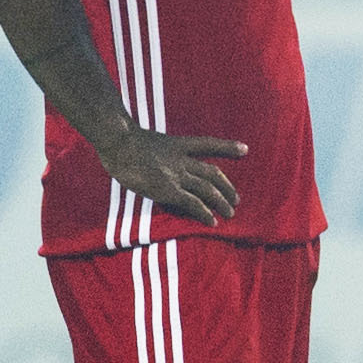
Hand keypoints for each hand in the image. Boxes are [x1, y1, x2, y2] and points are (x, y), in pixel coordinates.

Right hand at [98, 129, 248, 225]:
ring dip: (221, 202)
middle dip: (227, 187)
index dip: (227, 147)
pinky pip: (192, 203)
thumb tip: (151, 161)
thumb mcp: (144, 140)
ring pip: (207, 189)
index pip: (208, 145)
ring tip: (230, 213)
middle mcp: (181, 159)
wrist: (117, 142)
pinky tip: (211, 222)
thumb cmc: (121, 140)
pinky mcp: (168, 189)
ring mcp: (176, 174)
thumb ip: (155, 152)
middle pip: (212, 173)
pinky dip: (204, 213)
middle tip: (236, 199)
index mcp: (177, 144)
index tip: (245, 150)